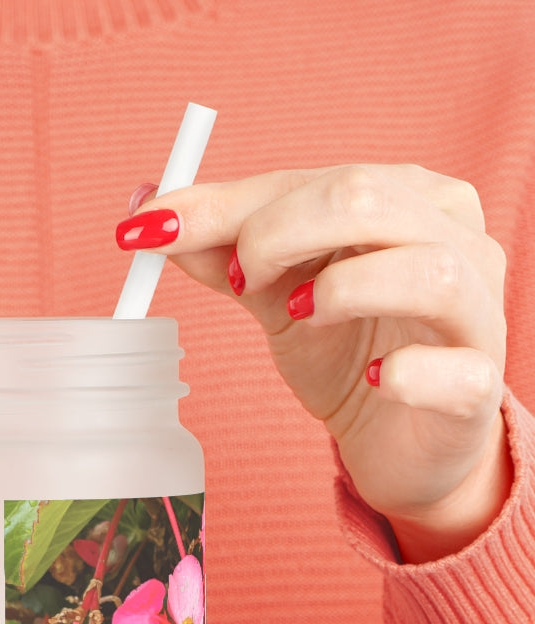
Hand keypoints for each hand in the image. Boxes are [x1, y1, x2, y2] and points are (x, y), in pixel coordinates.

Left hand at [118, 165, 510, 561]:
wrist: (398, 439)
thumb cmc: (345, 352)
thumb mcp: (275, 295)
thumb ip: (222, 252)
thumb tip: (148, 211)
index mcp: (405, 199)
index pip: (311, 180)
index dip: (226, 205)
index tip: (150, 229)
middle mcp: (454, 239)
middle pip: (367, 199)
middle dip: (277, 233)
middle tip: (238, 281)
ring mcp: (477, 312)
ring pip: (427, 270)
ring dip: (342, 290)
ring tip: (297, 316)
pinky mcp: (479, 386)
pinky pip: (455, 370)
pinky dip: (407, 373)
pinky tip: (374, 380)